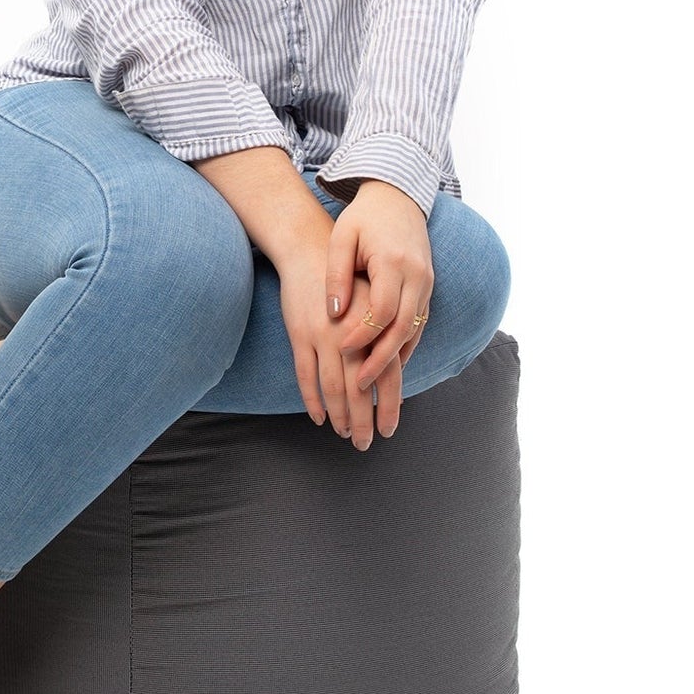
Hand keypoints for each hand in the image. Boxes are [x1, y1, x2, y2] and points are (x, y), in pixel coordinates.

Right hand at [274, 241, 383, 449]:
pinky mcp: (299, 335)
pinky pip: (306, 377)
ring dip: (339, 417)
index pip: (388, 377)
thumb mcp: (372, 304)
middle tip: (365, 444)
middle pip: (359, 391)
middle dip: (363, 422)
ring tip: (344, 434)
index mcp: (375, 328)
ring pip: (333, 388)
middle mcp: (351, 335)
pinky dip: (313, 401)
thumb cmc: (348, 281)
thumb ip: (383, 339)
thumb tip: (394, 380)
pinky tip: (319, 418)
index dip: (389, 407)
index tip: (388, 429)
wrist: (310, 250)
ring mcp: (323, 336)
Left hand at [326, 182, 432, 439]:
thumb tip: (332, 315)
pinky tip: (390, 364)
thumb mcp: (341, 239)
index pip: (381, 310)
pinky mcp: (428, 287)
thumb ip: (336, 275)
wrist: (397, 196)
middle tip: (359, 385)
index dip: (362, 335)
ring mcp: (426, 282)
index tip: (342, 351)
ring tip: (374, 384)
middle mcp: (416, 275)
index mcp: (393, 262)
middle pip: (403, 328)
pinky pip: (419, 323)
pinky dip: (405, 345)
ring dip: (395, 359)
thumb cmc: (363, 217)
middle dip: (381, 360)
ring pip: (415, 330)